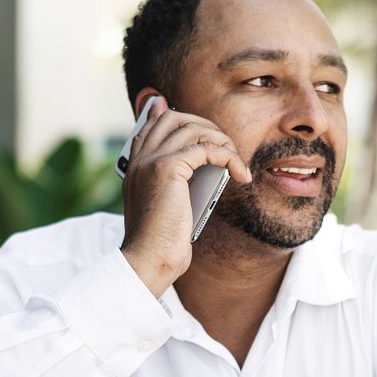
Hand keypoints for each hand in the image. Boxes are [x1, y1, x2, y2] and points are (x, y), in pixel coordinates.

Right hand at [120, 97, 251, 296]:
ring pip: (194, 129)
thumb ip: (179, 181)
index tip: (203, 125)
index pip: (153, 124)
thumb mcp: (170, 203)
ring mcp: (150, 159)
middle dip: (206, 126)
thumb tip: (200, 163)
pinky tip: (241, 175)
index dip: (180, 118)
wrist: (149, 259)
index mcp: (134, 165)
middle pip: (174, 117)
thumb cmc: (163, 240)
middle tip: (226, 147)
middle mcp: (139, 157)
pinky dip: (230, 157)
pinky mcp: (167, 167)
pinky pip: (208, 148)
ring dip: (223, 142)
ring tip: (236, 163)